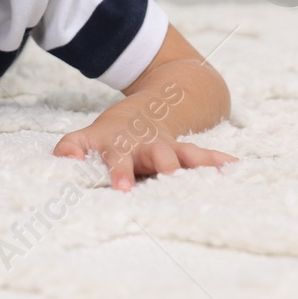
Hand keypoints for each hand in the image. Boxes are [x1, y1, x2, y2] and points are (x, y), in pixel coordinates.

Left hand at [54, 117, 236, 191]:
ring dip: (198, 164)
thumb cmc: (112, 135)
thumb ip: (73, 146)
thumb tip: (64, 158)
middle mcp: (148, 146)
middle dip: (166, 168)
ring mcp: (170, 148)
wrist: (146, 110)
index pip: (118, 158)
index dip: (120, 171)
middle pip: (159, 156)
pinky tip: (234, 167)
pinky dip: (218, 160)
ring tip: (216, 175)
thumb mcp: (88, 135)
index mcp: (122, 145)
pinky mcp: (187, 152)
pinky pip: (204, 155)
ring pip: (185, 154)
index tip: (122, 188)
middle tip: (172, 179)